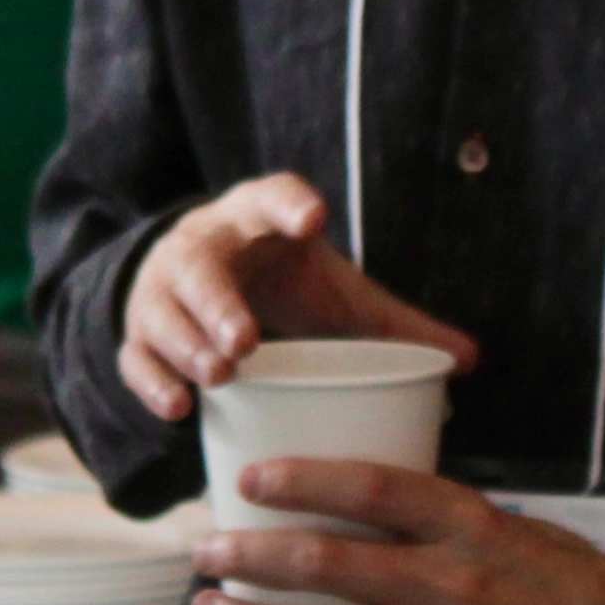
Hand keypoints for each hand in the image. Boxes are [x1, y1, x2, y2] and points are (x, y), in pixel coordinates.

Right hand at [116, 174, 480, 423]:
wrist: (199, 281)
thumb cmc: (280, 285)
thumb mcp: (334, 293)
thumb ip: (395, 324)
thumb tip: (470, 361)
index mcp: (254, 219)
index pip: (269, 196)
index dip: (289, 203)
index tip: (315, 218)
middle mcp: (202, 246)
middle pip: (202, 264)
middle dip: (220, 301)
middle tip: (247, 340)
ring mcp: (163, 290)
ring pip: (163, 311)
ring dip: (188, 343)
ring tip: (220, 375)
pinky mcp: (139, 332)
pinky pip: (135, 355)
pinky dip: (152, 381)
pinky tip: (177, 408)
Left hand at [194, 460, 604, 604]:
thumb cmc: (556, 579)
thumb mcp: (503, 522)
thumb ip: (429, 516)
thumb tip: (339, 497)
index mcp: (468, 527)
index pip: (372, 491)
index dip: (302, 480)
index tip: (250, 478)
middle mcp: (448, 589)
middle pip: (324, 567)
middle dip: (248, 557)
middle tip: (205, 549)